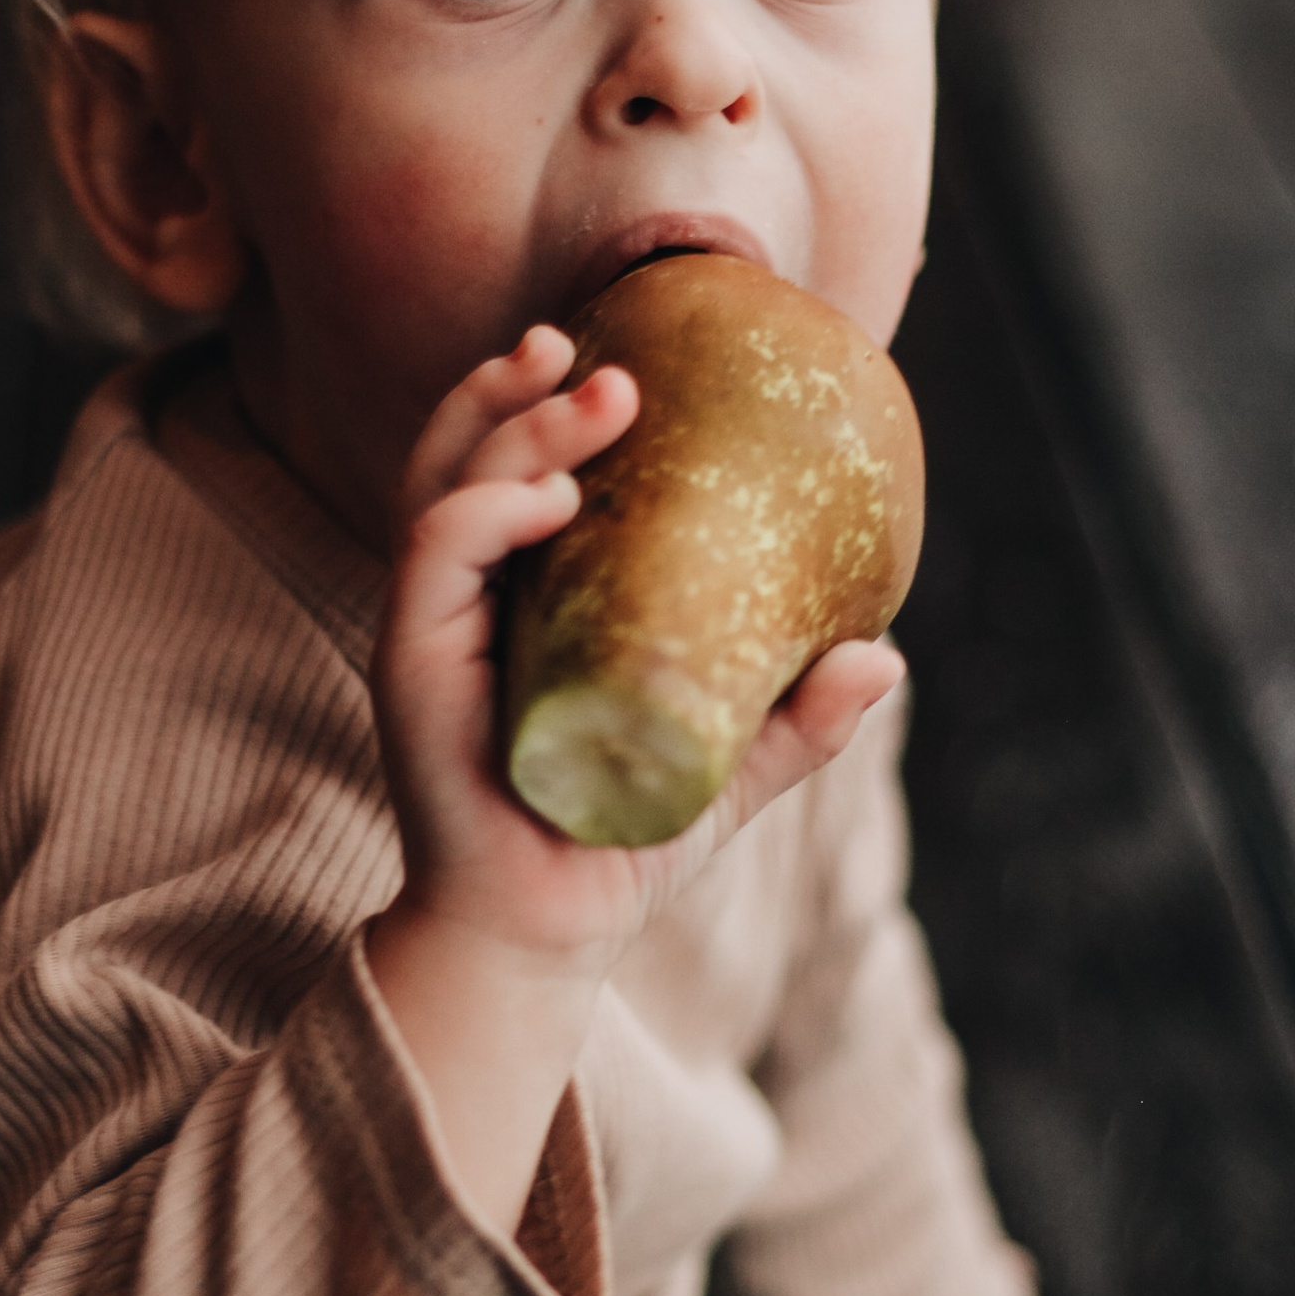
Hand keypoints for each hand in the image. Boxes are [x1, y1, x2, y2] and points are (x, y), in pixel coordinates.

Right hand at [373, 324, 902, 985]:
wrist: (549, 938)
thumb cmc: (619, 846)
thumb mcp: (727, 770)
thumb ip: (796, 719)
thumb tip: (884, 657)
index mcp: (517, 596)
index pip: (506, 466)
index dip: (542, 399)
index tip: (622, 357)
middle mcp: (463, 598)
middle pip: (467, 452)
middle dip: (523, 388)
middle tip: (611, 362)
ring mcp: (431, 628)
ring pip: (444, 483)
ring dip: (512, 426)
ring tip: (598, 394)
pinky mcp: (410, 668)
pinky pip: (431, 558)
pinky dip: (485, 511)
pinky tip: (554, 500)